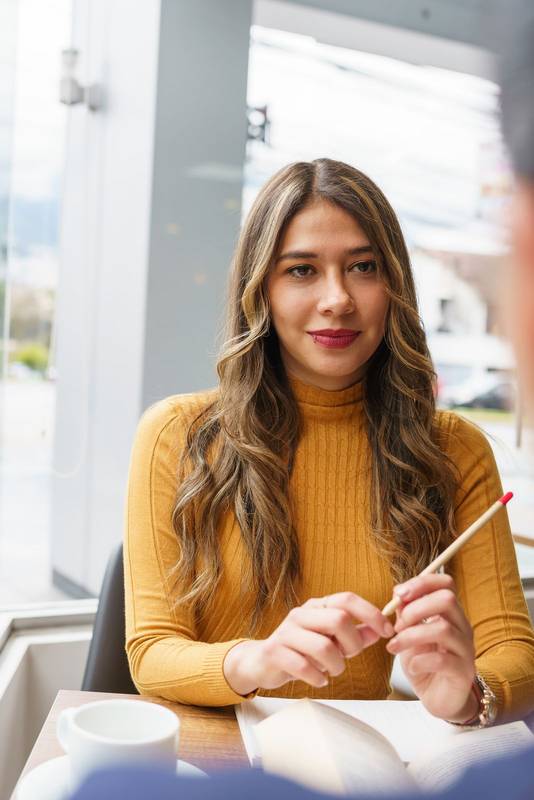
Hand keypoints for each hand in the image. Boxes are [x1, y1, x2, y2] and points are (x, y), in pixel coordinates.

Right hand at [224, 592, 393, 695]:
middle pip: (338, 619)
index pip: (347, 599)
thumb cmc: (301, 650)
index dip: (371, 613)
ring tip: (332, 671)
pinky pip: (303, 666)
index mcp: (317, 606)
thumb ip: (355, 634)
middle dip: (352, 644)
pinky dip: (317, 678)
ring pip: (323, 646)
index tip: (387, 631)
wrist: (262, 662)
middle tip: (349, 657)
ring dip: (335, 666)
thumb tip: (379, 630)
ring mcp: (286, 632)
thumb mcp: (331, 640)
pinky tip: (318, 680)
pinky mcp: (275, 652)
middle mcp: (301, 614)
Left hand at [386, 574, 477, 722]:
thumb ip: (405, 614)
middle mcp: (462, 627)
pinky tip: (411, 667)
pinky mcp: (463, 673)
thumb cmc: (424, 663)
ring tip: (394, 647)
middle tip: (397, 626)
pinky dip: (419, 661)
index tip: (398, 594)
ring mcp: (465, 650)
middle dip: (415, 608)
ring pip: (443, 629)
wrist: (438, 698)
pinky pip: (442, 660)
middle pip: (447, 599)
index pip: (446, 584)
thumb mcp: (409, 634)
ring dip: (411, 636)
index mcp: (450, 614)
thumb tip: (398, 594)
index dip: (422, 583)